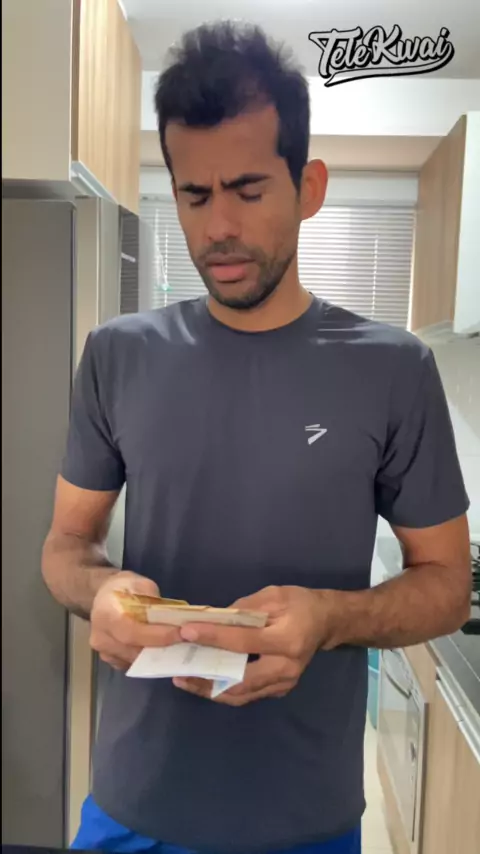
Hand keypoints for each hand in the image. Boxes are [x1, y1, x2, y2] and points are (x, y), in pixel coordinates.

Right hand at [90, 572, 181, 670]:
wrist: (104, 596)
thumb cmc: (124, 588)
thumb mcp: (141, 584)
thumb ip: (153, 601)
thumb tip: (172, 618)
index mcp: (106, 614)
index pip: (132, 631)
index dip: (156, 636)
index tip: (179, 634)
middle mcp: (101, 636)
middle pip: (134, 650)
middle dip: (161, 648)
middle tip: (184, 643)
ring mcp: (103, 651)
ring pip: (135, 660)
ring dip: (156, 656)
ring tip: (176, 647)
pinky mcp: (110, 659)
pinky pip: (132, 664)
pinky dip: (147, 660)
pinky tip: (160, 650)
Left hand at [173, 585, 331, 705]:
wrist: (326, 622)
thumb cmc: (299, 604)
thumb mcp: (272, 596)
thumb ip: (243, 610)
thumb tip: (213, 621)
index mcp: (286, 641)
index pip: (243, 642)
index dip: (212, 637)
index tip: (186, 632)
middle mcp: (285, 668)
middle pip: (239, 681)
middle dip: (206, 679)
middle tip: (179, 673)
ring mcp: (283, 683)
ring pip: (241, 694)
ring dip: (210, 690)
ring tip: (185, 680)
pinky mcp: (279, 690)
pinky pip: (247, 694)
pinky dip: (224, 689)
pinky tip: (206, 680)